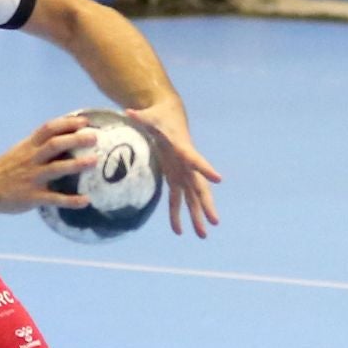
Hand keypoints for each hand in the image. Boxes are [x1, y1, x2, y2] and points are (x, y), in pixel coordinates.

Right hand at [0, 113, 97, 213]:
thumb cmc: (4, 171)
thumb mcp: (18, 153)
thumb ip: (38, 147)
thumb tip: (64, 140)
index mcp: (28, 146)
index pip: (49, 129)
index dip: (67, 123)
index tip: (85, 122)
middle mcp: (31, 159)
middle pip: (55, 144)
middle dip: (76, 139)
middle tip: (95, 138)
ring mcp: (31, 178)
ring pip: (57, 169)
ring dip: (77, 165)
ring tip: (94, 162)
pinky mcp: (31, 197)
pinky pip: (54, 199)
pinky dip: (71, 201)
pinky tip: (86, 201)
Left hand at [126, 99, 221, 236]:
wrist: (168, 114)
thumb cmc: (159, 115)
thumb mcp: (149, 116)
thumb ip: (141, 116)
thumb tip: (129, 111)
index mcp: (183, 149)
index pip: (196, 160)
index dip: (206, 168)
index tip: (218, 179)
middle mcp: (187, 164)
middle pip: (199, 186)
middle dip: (206, 205)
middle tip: (214, 222)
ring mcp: (183, 172)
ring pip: (193, 198)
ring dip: (196, 216)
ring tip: (202, 236)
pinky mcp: (175, 176)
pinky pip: (178, 198)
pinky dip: (177, 214)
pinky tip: (178, 230)